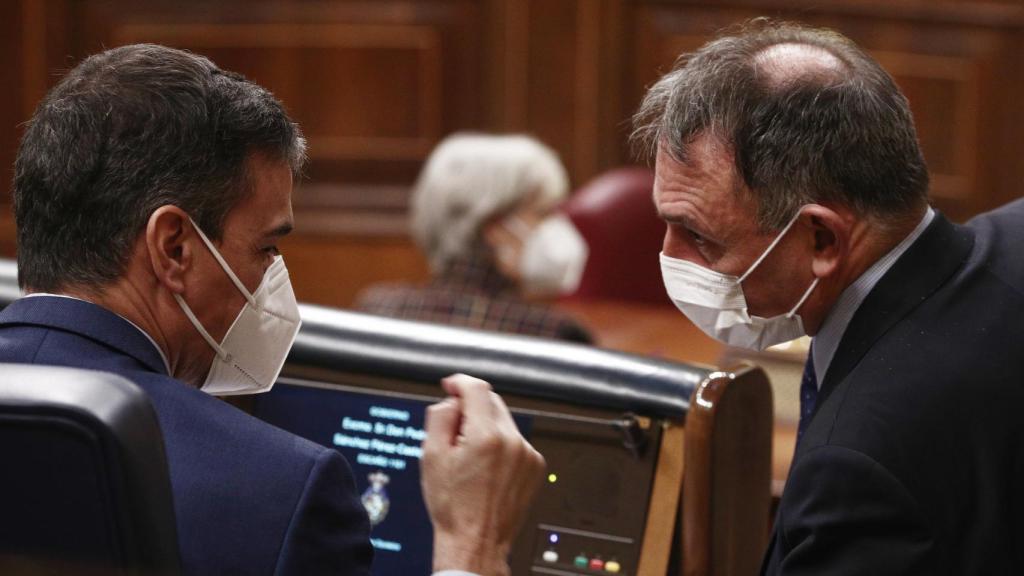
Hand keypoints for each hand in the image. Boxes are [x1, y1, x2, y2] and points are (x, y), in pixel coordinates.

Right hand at [421, 374, 545, 575]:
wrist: (476, 542)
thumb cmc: (453, 507)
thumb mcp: (431, 457)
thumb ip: (440, 417)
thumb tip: (452, 399)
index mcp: (486, 437)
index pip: (477, 388)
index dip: (459, 382)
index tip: (450, 386)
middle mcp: (513, 442)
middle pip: (491, 402)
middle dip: (471, 408)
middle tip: (453, 432)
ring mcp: (528, 455)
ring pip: (503, 422)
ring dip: (486, 427)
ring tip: (469, 458)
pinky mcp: (535, 467)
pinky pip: (515, 441)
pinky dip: (501, 445)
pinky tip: (486, 468)